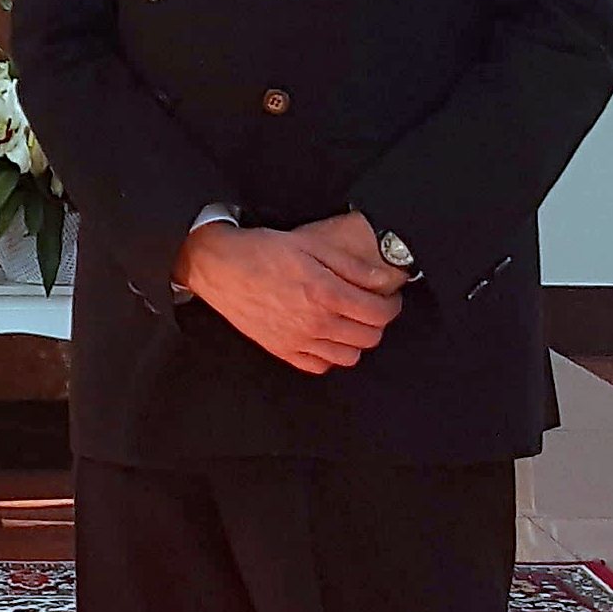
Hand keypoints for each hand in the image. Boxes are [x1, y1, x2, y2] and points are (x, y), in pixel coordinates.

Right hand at [173, 216, 405, 375]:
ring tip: (350, 320)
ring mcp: (298, 340)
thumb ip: (353, 266)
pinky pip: (320, 366)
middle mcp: (315, 322)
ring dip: (357, 340)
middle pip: (369, 337)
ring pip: (349, 357)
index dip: (392, 305)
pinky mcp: (282, 350)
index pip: (379, 313)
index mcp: (325, 293)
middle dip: (378, 321)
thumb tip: (386, 279)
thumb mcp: (313, 245)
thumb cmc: (264, 251)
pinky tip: (326, 335)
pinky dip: (330, 355)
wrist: (220, 267)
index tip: (389, 297)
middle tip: (371, 306)